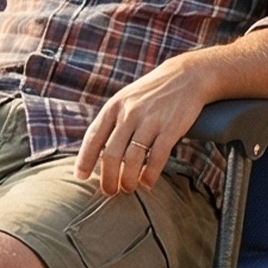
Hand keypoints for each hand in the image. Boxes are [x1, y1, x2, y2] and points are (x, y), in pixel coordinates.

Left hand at [74, 58, 206, 194]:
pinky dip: (150, 174)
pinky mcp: (171, 128)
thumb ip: (112, 121)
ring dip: (128, 180)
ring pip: (132, 159)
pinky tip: (147, 184)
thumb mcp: (125, 99)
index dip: (85, 160)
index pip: (93, 138)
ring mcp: (150, 121)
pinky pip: (157, 157)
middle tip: (109, 192)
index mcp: (113, 107)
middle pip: (111, 154)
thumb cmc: (152, 93)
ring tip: (128, 189)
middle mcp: (128, 114)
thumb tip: (97, 150)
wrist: (187, 76)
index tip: (80, 177)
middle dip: (108, 177)